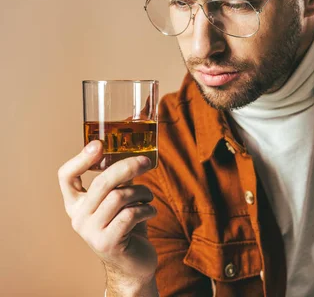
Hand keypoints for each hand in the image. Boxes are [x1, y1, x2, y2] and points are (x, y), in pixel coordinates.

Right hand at [58, 140, 158, 291]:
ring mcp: (91, 232)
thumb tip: (133, 151)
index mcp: (77, 203)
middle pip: (101, 182)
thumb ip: (120, 180)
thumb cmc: (128, 226)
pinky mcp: (108, 243)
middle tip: (147, 161)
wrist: (133, 264)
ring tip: (148, 197)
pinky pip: (130, 214)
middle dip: (128, 167)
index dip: (80, 158)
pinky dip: (146, 209)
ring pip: (119, 196)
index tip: (99, 144)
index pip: (66, 176)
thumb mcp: (120, 200)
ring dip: (141, 192)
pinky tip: (151, 211)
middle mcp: (78, 217)